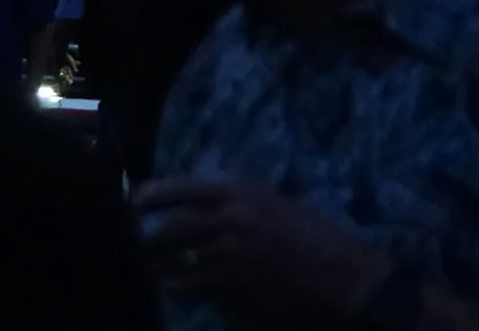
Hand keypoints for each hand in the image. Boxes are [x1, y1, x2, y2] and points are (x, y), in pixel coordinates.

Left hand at [134, 177, 391, 318]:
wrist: (343, 281)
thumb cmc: (320, 241)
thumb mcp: (281, 207)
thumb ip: (243, 206)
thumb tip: (209, 208)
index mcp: (243, 194)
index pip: (185, 188)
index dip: (156, 193)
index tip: (135, 199)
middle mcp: (229, 220)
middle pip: (173, 228)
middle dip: (151, 238)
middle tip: (137, 244)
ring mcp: (226, 257)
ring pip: (175, 261)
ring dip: (159, 267)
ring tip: (149, 270)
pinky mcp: (227, 290)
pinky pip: (190, 288)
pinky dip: (177, 288)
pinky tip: (170, 289)